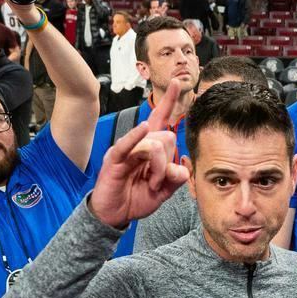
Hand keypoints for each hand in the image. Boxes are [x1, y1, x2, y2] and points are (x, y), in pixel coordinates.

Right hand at [89, 78, 188, 227]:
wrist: (114, 215)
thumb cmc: (135, 198)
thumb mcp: (162, 191)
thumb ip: (175, 178)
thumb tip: (182, 165)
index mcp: (150, 149)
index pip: (161, 120)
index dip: (169, 102)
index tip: (177, 82)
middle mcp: (138, 145)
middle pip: (166, 136)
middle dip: (168, 162)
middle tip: (158, 181)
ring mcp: (126, 150)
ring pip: (153, 145)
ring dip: (158, 169)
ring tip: (151, 184)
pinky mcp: (114, 160)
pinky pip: (127, 145)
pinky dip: (136, 137)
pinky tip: (142, 130)